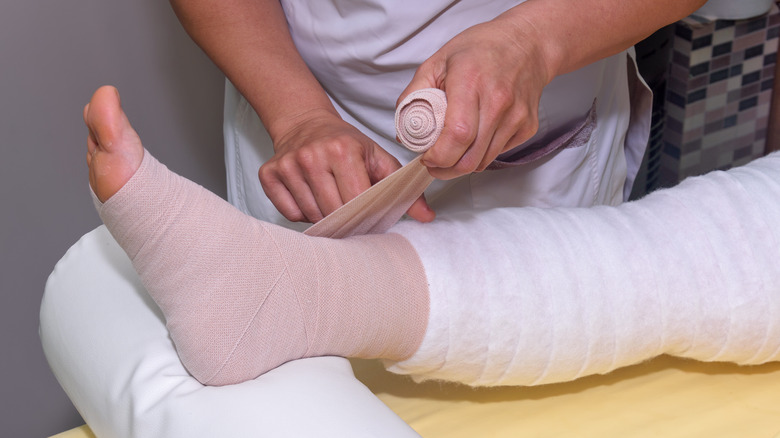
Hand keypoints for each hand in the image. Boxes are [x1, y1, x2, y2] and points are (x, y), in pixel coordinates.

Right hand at [259, 110, 434, 222]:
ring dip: (324, 216)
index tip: (369, 213)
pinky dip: (301, 213)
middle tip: (351, 211)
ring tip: (330, 198)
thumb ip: (402, 187)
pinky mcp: (268, 173)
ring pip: (310, 215)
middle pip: (333, 212)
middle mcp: (312, 156)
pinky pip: (289, 213)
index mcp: (342, 150)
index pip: (356, 201)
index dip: (365, 214)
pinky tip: (310, 196)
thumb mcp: (377, 157)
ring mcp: (288, 165)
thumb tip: (427, 217)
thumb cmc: (345, 144)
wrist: (305, 122)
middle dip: (345, 218)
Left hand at [398, 13, 550, 179]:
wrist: (527, 43)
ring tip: (452, 151)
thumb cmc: (482, 49)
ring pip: (483, 162)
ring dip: (463, 164)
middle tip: (434, 163)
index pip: (457, 135)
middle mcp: (497, 101)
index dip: (438, 156)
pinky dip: (482, 153)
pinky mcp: (528, 127)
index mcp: (471, 81)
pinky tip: (476, 137)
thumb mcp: (438, 61)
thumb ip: (415, 94)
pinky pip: (499, 154)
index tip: (426, 157)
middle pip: (470, 158)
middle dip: (446, 169)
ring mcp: (516, 116)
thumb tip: (404, 130)